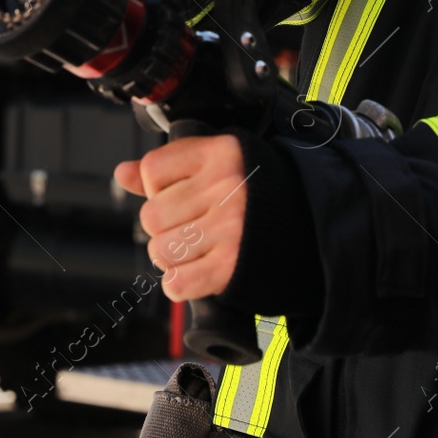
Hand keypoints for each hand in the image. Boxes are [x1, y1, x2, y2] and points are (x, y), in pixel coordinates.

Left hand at [114, 134, 245, 301]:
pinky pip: (177, 283)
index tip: (179, 193)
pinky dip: (179, 284)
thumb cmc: (260, 190)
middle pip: (151, 215)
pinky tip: (196, 272)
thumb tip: (122, 173)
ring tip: (195, 250)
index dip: (157, 187)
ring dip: (171, 256)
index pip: (152, 171)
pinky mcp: (233, 267)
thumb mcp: (220, 161)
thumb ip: (170, 166)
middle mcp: (225, 189)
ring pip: (160, 250)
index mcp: (220, 153)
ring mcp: (230, 229)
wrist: (314, 224)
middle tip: (189, 227)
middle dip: (163, 226)